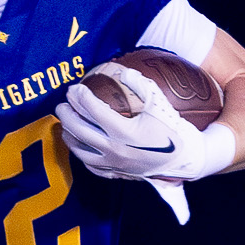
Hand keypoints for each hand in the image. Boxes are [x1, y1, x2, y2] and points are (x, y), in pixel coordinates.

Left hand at [58, 66, 226, 182]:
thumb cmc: (171, 128)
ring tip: (65, 123)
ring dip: (69, 135)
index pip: (94, 111)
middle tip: (61, 105)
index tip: (74, 88)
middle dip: (67, 115)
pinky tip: (79, 145)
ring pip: (81, 150)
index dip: (81, 97)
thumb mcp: (159, 103)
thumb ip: (141, 85)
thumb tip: (122, 72)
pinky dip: (81, 154)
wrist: (183, 158)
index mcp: (125, 132)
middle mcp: (115, 150)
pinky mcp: (116, 173)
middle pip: (81, 130)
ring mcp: (114, 164)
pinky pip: (91, 165)